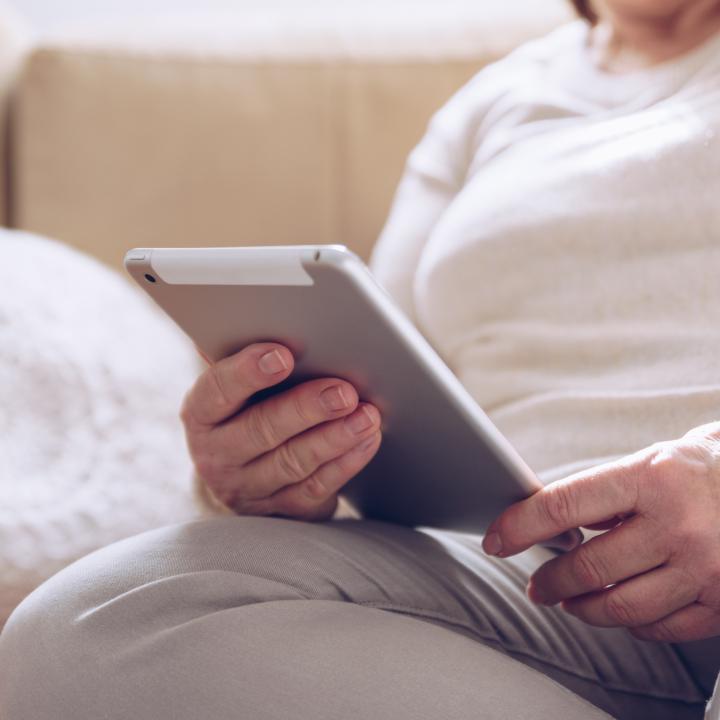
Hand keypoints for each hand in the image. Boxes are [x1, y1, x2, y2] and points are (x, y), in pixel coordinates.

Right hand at [181, 343, 381, 519]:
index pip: (217, 390)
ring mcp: (248, 489)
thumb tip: (263, 311)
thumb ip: (244, 353)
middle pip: (261, 431)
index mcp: (202, 413)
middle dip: (305, 409)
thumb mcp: (236, 385)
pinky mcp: (282, 510)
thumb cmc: (247, 409)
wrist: (241, 475)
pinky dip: (346, 464)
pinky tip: (367, 440)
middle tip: (343, 390)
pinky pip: (316, 490)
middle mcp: (218, 455)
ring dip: (334, 438)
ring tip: (367, 415)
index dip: (247, 373)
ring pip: (292, 463)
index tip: (282, 355)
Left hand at [483, 422, 719, 642]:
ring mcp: (704, 567)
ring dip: (583, 608)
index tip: (495, 540)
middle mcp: (676, 524)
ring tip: (569, 601)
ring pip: (621, 606)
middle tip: (536, 585)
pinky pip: (663, 627)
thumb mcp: (652, 464)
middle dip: (549, 581)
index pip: (565, 504)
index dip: (520, 525)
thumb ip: (606, 494)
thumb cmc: (702, 470)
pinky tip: (622, 611)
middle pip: (589, 567)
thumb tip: (554, 524)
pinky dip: (633, 623)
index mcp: (650, 477)